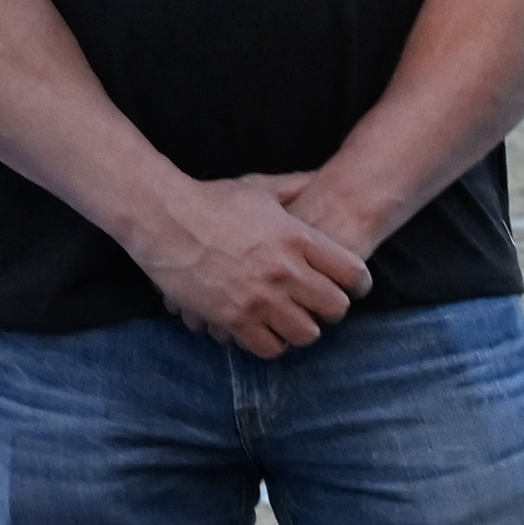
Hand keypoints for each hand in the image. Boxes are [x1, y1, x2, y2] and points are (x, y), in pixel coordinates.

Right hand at [131, 172, 372, 357]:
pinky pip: (270, 348)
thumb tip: (318, 176)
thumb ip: (294, 186)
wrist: (164, 219)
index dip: (358, 284)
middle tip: (319, 305)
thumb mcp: (260, 187)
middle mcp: (284, 271)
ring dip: (301, 329)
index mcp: (297, 237)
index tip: (352, 287)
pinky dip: (271, 342)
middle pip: (335, 309)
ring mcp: (259, 298)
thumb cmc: (212, 201)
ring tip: (291, 319)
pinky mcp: (233, 319)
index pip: (352, 273)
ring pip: (306, 334)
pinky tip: (265, 329)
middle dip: (331, 309)